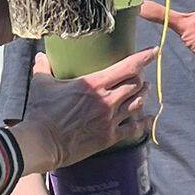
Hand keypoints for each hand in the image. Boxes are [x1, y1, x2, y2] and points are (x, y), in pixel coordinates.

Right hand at [12, 48, 154, 173]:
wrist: (43, 143)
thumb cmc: (41, 112)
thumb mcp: (41, 85)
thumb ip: (43, 68)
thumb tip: (40, 56)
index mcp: (94, 83)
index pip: (128, 67)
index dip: (144, 58)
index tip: (154, 51)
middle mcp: (107, 100)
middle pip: (136, 84)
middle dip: (141, 78)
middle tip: (140, 75)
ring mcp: (110, 120)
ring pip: (137, 104)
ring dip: (142, 96)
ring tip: (143, 91)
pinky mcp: (109, 137)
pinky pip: (134, 129)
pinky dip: (142, 123)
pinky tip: (147, 119)